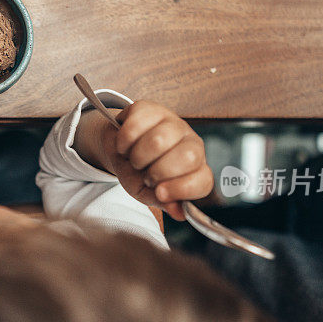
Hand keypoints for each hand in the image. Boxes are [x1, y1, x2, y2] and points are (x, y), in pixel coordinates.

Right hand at [79, 101, 212, 220]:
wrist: (118, 149)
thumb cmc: (138, 172)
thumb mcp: (148, 193)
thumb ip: (164, 202)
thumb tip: (179, 213)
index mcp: (195, 168)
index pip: (204, 180)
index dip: (182, 189)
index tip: (160, 193)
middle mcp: (190, 143)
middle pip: (187, 157)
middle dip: (157, 172)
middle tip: (145, 173)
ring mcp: (172, 122)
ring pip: (159, 141)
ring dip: (137, 157)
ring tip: (134, 159)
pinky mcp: (150, 108)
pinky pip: (136, 126)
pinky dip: (124, 142)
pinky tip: (125, 145)